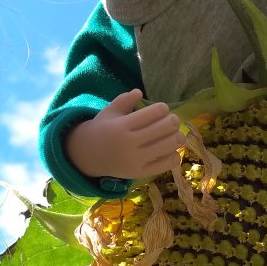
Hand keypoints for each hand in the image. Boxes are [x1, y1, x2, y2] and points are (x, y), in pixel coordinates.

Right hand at [64, 89, 183, 180]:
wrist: (89, 156)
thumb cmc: (103, 130)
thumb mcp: (109, 112)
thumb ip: (124, 100)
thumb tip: (139, 92)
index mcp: (122, 126)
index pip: (153, 113)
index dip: (163, 109)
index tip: (162, 109)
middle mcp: (129, 144)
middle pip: (164, 128)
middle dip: (173, 121)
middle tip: (173, 120)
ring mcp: (136, 160)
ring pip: (169, 145)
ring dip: (177, 137)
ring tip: (176, 134)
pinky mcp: (140, 173)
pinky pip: (166, 164)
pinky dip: (174, 156)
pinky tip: (170, 150)